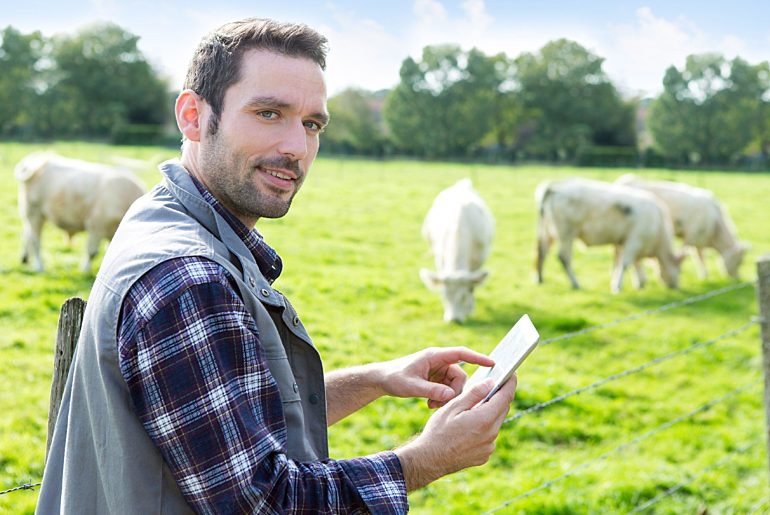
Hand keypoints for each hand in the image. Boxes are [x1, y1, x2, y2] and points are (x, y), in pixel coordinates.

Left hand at [378, 347, 494, 407]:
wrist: (382, 380)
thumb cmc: (394, 378)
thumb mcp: (411, 386)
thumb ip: (431, 391)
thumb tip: (450, 397)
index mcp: (435, 356)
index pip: (461, 353)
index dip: (478, 357)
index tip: (493, 363)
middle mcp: (439, 361)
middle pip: (460, 375)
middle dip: (455, 391)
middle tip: (442, 404)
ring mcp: (438, 370)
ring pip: (454, 385)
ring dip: (447, 397)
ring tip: (431, 406)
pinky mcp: (435, 379)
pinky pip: (447, 389)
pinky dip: (442, 398)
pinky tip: (430, 405)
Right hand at [394, 374, 516, 490]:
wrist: (430, 460)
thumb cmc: (438, 431)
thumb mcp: (453, 407)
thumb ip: (474, 394)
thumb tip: (490, 382)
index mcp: (484, 419)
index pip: (505, 396)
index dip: (510, 383)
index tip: (512, 373)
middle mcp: (491, 434)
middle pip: (502, 409)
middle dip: (499, 396)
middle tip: (493, 384)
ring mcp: (489, 446)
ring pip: (495, 423)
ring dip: (490, 412)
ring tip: (476, 405)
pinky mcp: (484, 455)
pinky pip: (489, 436)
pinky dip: (484, 427)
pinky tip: (470, 425)